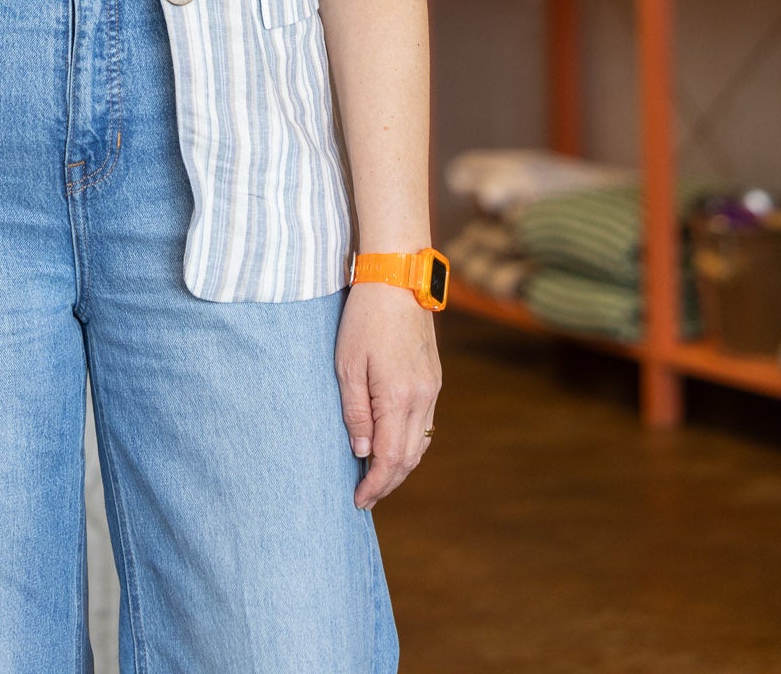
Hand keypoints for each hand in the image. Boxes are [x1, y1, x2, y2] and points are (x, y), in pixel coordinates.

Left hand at [335, 280, 440, 508]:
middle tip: (365, 498)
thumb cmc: (364, 318)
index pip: (388, 459)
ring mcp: (432, 389)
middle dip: (387, 483)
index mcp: (397, 398)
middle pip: (408, 459)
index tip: (359, 501)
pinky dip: (410, 444)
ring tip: (377, 478)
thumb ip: (355, 411)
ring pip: (420, 444)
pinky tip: (394, 446)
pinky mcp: (434, 378)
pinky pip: (426, 424)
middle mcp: (421, 399)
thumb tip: (361, 451)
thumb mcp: (346, 364)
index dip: (374, 485)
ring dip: (400, 466)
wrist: (398, 279)